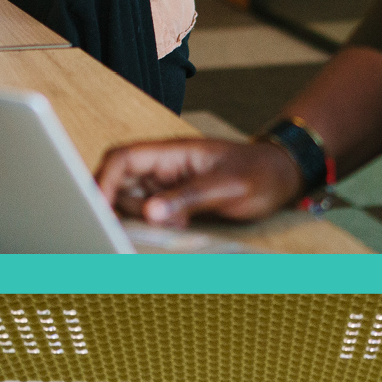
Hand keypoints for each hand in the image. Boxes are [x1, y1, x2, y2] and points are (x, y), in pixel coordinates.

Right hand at [92, 137, 301, 226]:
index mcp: (172, 152)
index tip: (98, 209)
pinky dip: (153, 226)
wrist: (283, 177)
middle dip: (118, 206)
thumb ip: (188, 198)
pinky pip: (149, 213)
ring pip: (130, 201)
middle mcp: (163, 166)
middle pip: (117, 181)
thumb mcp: (228, 187)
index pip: (122, 159)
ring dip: (139, 219)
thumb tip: (149, 213)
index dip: (103, 180)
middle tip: (132, 228)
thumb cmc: (261, 174)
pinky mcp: (173, 201)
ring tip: (171, 227)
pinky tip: (178, 229)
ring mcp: (166, 183)